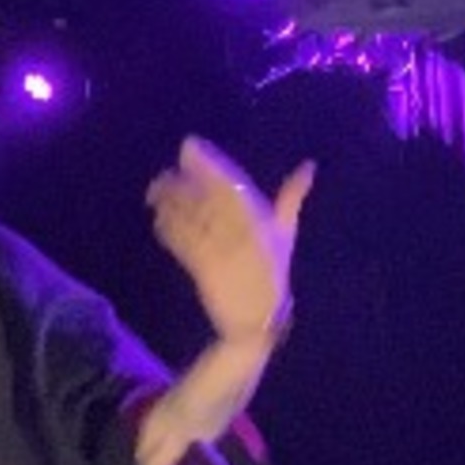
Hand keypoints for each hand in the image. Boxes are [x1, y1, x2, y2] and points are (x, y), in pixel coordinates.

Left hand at [146, 137, 312, 342]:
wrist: (258, 318)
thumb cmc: (272, 272)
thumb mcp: (285, 232)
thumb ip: (292, 197)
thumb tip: (309, 165)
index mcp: (262, 221)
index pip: (232, 185)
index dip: (209, 165)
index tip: (189, 146)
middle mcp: (243, 233)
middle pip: (207, 199)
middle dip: (184, 183)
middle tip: (164, 173)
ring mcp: (223, 252)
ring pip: (193, 219)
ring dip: (171, 203)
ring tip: (154, 190)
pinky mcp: (205, 269)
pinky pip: (184, 244)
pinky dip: (169, 229)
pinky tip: (157, 217)